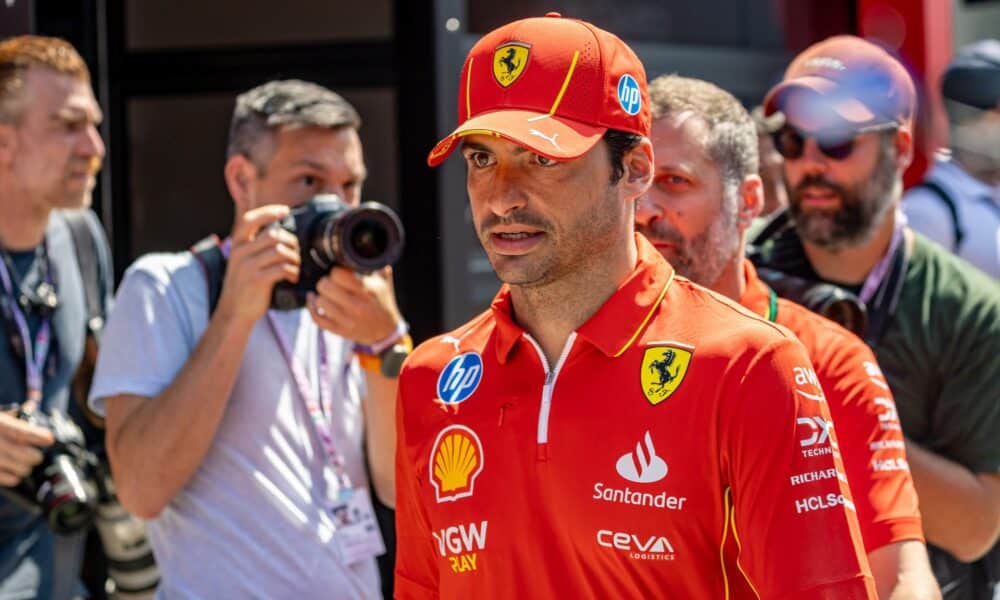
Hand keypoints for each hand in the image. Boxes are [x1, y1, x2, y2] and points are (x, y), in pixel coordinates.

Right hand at [0, 410, 53, 486]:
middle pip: (30, 456)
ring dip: (25, 467)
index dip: (39, 436)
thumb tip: (30, 407)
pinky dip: (15, 476)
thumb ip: (11, 414)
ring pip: (23, 470)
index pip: (22, 432)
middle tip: (34, 454)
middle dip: (35, 455)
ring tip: (21, 463)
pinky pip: (11, 480)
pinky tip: (11, 471)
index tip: (48, 439)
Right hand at [215, 205, 299, 326]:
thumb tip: (279, 231)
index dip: (268, 212)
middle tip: (296, 253)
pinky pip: (282, 268)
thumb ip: (256, 246)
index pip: (250, 219)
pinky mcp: (256, 280)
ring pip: (280, 251)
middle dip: (291, 241)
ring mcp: (247, 266)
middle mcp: (240, 252)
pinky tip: (292, 278)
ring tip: (296, 267)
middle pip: (273, 234)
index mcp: (237, 244)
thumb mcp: (244, 260)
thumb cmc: (245, 284)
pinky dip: (293, 272)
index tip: (285, 211)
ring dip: (294, 258)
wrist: (234, 312)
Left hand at [308, 266, 402, 344]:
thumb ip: (376, 265)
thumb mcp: (384, 282)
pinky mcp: (339, 330)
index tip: (339, 272)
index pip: (339, 275)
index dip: (336, 271)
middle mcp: (356, 306)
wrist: (386, 332)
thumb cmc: (384, 302)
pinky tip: (313, 299)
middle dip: (326, 281)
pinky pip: (317, 318)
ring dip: (320, 294)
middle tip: (330, 281)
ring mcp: (346, 320)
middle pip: (326, 287)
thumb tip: (367, 246)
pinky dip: (311, 307)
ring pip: (320, 301)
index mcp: (367, 291)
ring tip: (325, 292)